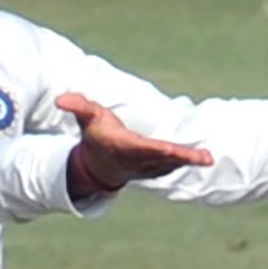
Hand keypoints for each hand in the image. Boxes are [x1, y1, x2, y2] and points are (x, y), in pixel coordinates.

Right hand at [54, 92, 211, 198]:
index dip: (159, 149)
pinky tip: (203, 159)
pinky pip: (174, 165)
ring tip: (207, 158)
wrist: (100, 165)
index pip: (144, 147)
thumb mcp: (88, 118)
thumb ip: (79, 106)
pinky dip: (187, 162)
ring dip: (190, 161)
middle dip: (183, 157)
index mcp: (125, 146)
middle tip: (204, 158)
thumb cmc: (97, 135)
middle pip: (164, 158)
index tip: (173, 149)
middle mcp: (140, 159)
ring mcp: (149, 167)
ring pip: (172, 164)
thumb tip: (60, 100)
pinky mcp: (157, 169)